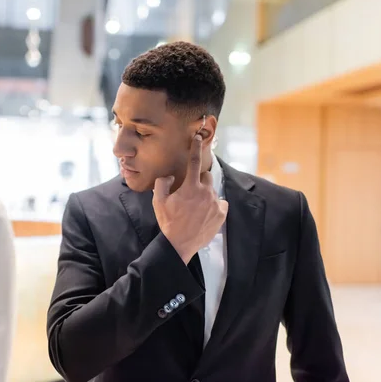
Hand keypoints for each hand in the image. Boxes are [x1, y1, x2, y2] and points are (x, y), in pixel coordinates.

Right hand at [153, 134, 228, 264]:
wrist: (179, 244)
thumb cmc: (168, 222)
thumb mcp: (158, 201)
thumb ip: (162, 183)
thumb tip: (171, 176)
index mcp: (190, 187)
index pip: (194, 162)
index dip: (195, 147)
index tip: (198, 137)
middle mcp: (205, 192)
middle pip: (206, 176)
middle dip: (199, 181)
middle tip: (189, 194)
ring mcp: (215, 204)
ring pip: (212, 191)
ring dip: (205, 195)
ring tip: (195, 210)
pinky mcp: (221, 214)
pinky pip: (220, 203)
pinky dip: (214, 206)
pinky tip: (204, 215)